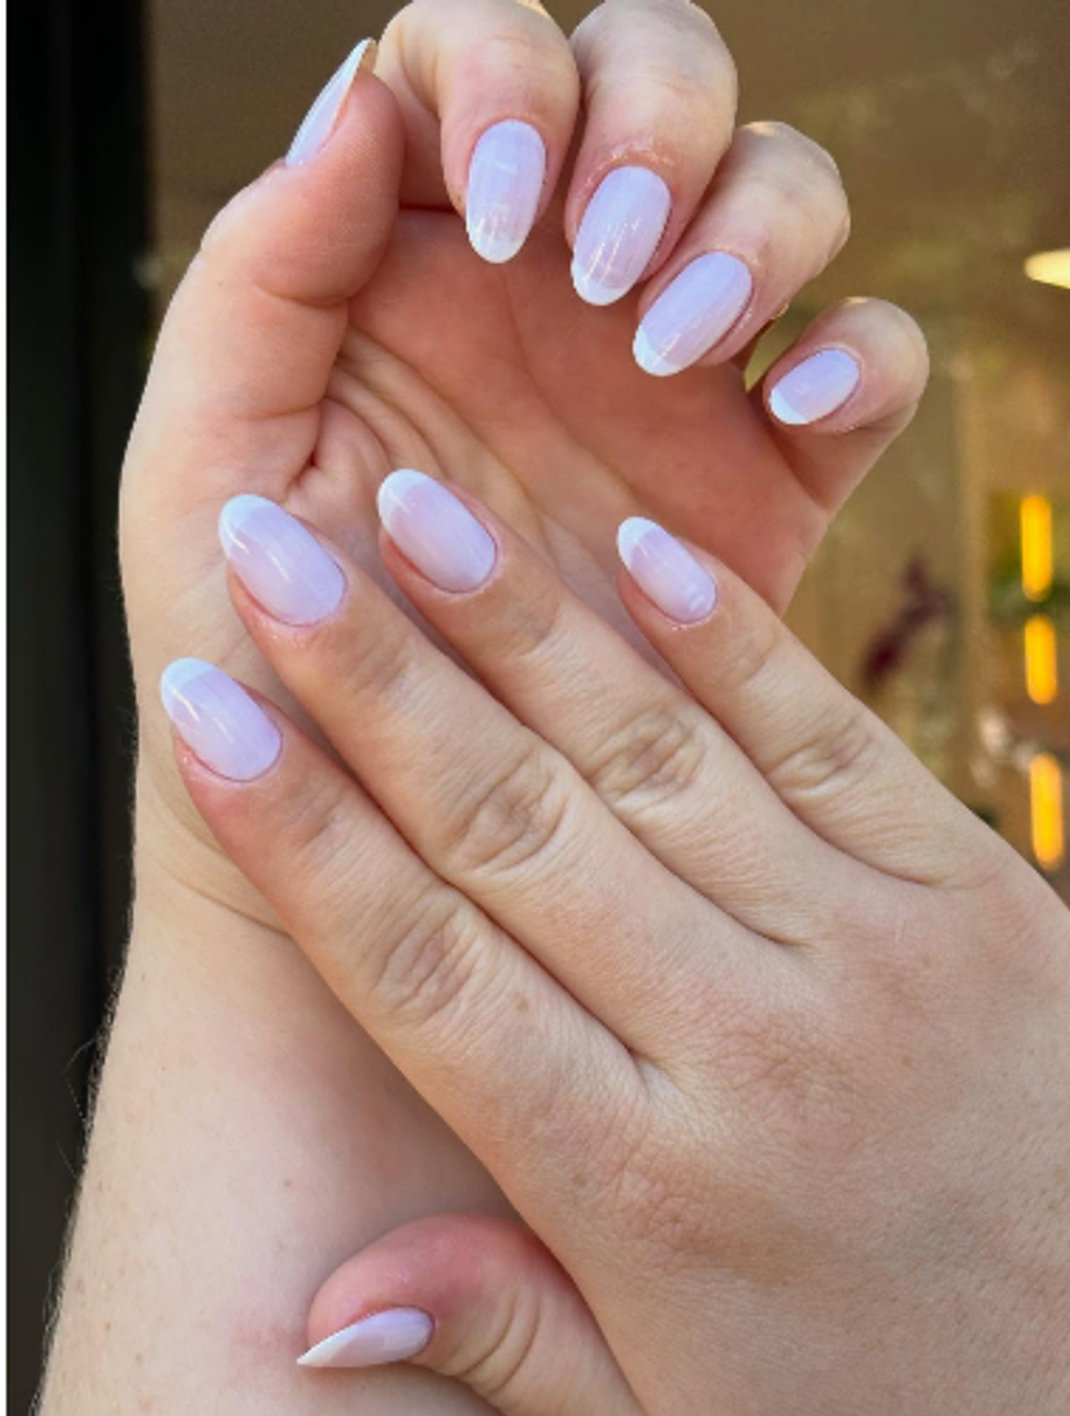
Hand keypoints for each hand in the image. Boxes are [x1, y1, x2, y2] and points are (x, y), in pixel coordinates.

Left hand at [121, 0, 926, 905]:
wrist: (363, 817)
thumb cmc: (260, 643)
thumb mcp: (208, 455)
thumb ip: (258, 272)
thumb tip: (358, 102)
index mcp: (413, 254)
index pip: (485, 59)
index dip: (512, 84)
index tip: (499, 221)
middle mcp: (551, 289)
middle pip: (659, 80)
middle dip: (656, 131)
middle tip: (605, 265)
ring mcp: (668, 373)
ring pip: (779, 191)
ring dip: (754, 228)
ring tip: (671, 345)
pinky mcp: (762, 475)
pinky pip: (867, 359)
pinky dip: (861, 353)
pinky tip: (793, 404)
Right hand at [160, 474, 1069, 1415]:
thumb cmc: (902, 1407)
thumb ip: (504, 1332)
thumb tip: (318, 1307)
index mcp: (642, 1184)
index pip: (421, 967)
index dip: (299, 828)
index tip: (206, 709)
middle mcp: (746, 1044)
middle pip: (511, 828)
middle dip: (373, 679)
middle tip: (272, 551)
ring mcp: (869, 949)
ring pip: (651, 755)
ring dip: (520, 625)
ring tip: (414, 513)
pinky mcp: (973, 891)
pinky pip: (825, 735)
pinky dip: (725, 638)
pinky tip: (635, 551)